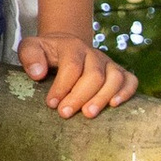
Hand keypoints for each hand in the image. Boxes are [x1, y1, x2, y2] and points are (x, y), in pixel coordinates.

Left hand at [17, 31, 136, 116]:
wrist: (64, 46)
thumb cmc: (46, 52)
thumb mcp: (31, 48)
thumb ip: (30, 56)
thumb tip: (37, 73)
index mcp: (72, 46)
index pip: (71, 66)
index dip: (62, 86)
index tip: (52, 104)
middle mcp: (93, 53)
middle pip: (93, 75)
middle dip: (79, 96)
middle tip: (65, 114)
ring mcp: (108, 62)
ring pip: (114, 78)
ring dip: (102, 97)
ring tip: (88, 114)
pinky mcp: (119, 71)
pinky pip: (130, 80)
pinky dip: (126, 92)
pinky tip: (114, 105)